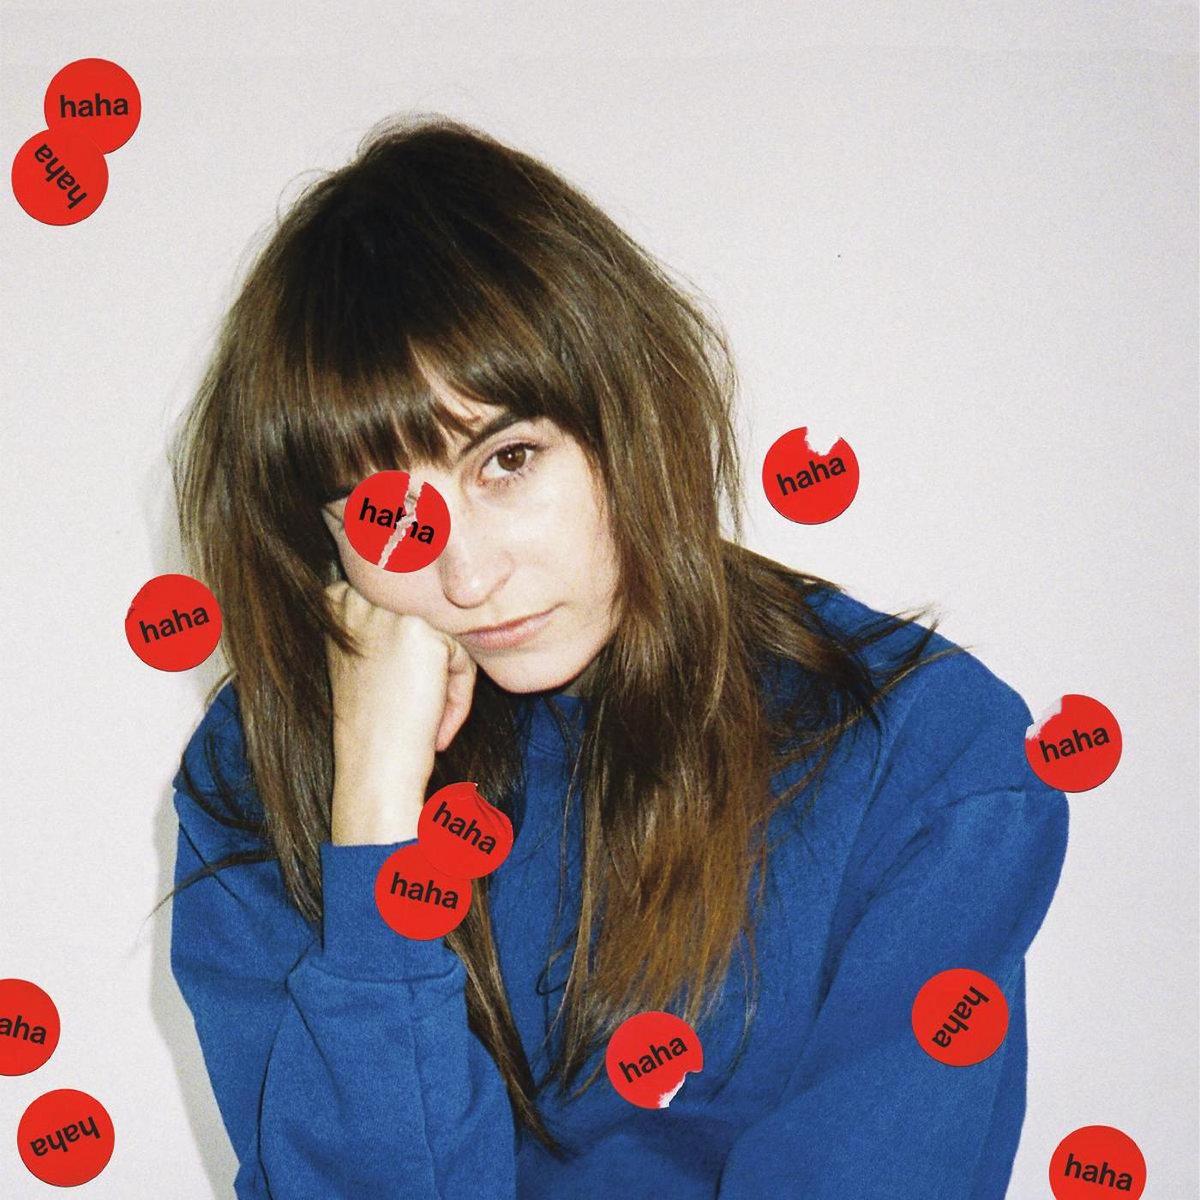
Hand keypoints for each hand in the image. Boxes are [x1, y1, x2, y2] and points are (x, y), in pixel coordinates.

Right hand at [324, 582, 477, 845]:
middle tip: (411, 711)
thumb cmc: (372, 723)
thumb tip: (428, 599)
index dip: (407, 656)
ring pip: (445, 638)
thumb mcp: (359, 657)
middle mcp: (357, 596)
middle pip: (425, 622)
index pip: (399, 608)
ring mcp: (388, 611)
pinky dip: (459, 693)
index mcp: (334, 600)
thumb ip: (379, 622)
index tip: (395, 695)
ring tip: (425, 722)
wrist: (376, 768)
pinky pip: (461, 655)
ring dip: (446, 683)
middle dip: (429, 668)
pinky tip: (435, 724)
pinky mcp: (421, 631)